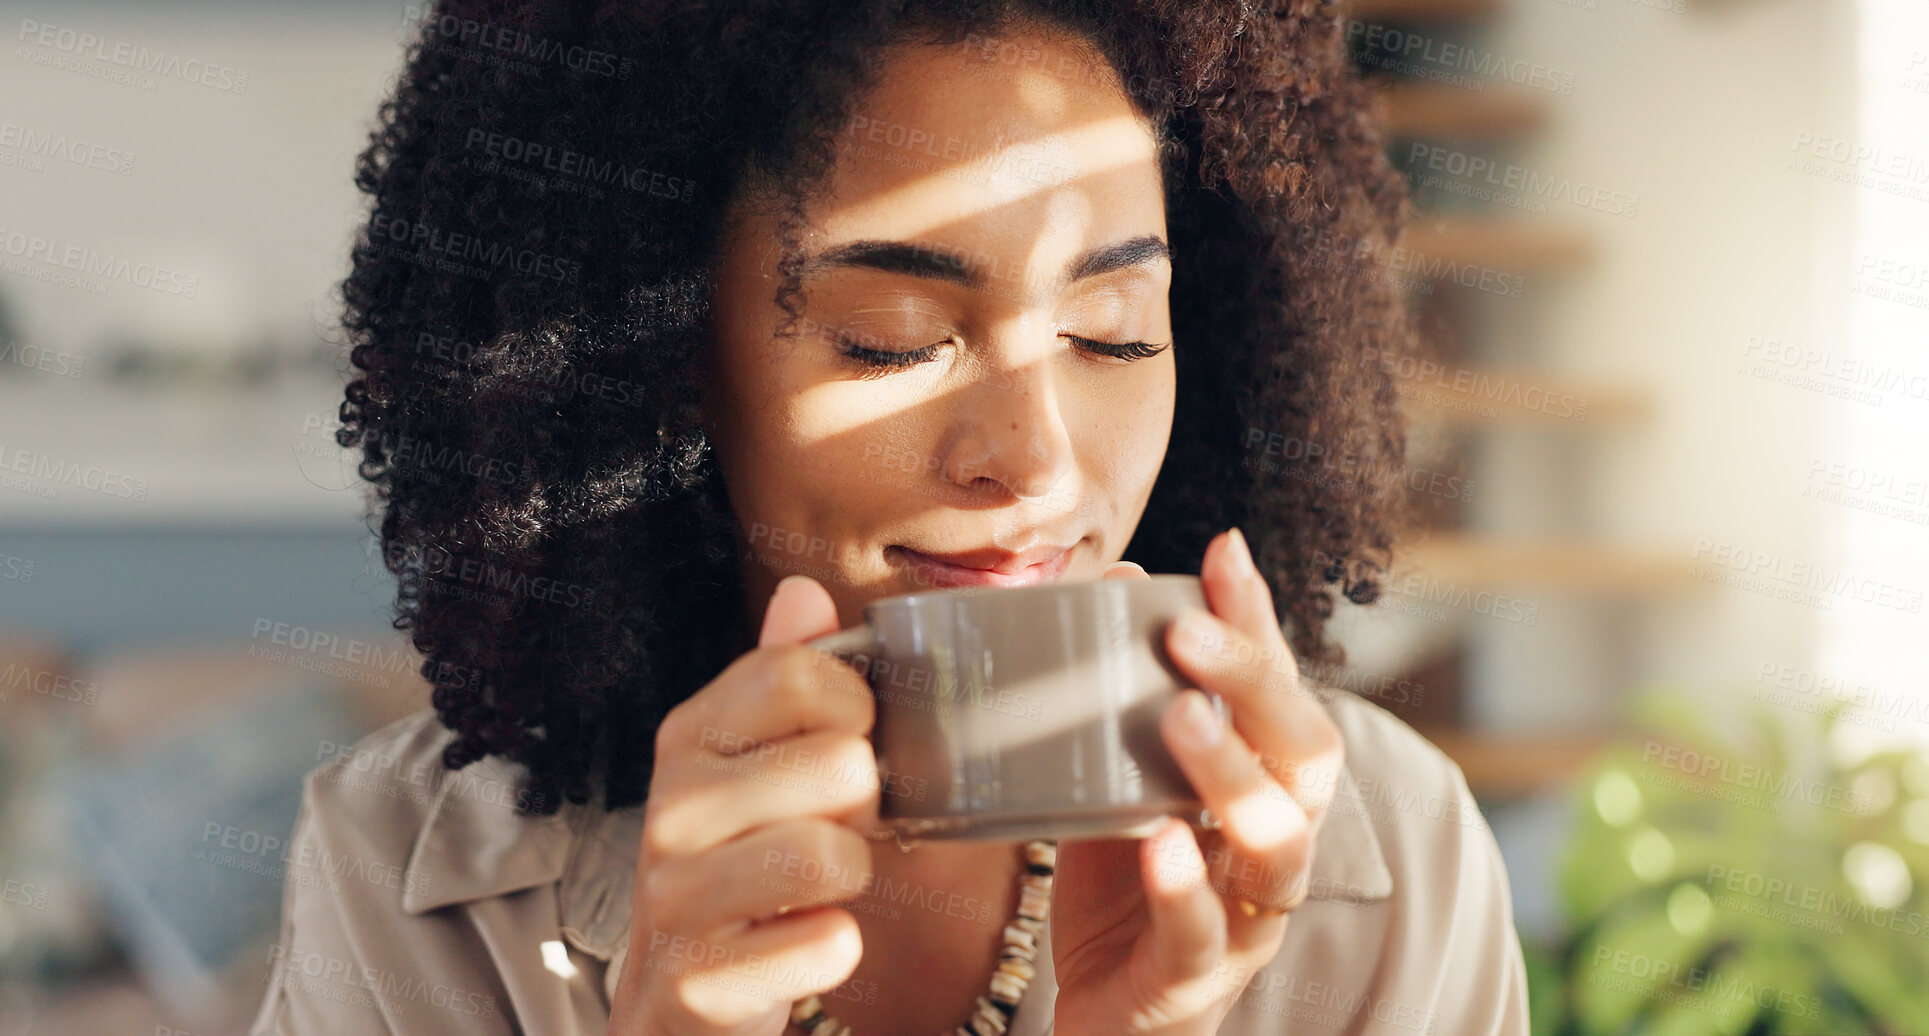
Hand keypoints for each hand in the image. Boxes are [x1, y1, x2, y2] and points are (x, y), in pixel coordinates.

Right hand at [608, 575, 881, 1035]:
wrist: (677, 1002)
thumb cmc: (741, 868)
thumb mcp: (757, 765)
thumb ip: (784, 678)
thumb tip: (803, 592)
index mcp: (689, 736)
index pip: (801, 672)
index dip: (855, 708)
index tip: (846, 742)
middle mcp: (669, 809)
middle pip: (838, 762)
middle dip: (863, 804)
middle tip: (833, 828)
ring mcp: (673, 899)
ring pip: (829, 855)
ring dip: (851, 878)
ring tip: (817, 888)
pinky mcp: (696, 983)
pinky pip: (826, 945)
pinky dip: (834, 949)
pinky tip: (799, 944)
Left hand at [1050, 530, 1345, 1035]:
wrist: (1105, 1022)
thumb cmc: (1122, 893)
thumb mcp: (1115, 784)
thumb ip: (1119, 701)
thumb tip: (1116, 583)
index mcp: (1261, 787)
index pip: (1278, 690)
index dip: (1260, 621)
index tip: (1225, 550)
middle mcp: (1273, 844)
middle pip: (1306, 756)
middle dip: (1257, 684)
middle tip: (1189, 631)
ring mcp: (1245, 916)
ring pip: (1278, 845)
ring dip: (1234, 776)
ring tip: (1180, 718)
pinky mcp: (1196, 981)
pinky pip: (1206, 936)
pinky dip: (1186, 890)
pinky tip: (1160, 846)